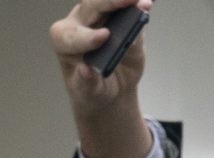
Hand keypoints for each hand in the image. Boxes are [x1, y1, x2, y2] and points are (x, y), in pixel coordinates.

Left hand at [51, 0, 155, 157]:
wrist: (109, 86)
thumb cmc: (91, 88)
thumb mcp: (87, 92)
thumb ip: (86, 82)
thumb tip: (86, 70)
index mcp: (64, 39)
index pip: (74, 34)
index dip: (88, 36)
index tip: (104, 37)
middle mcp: (80, 22)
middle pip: (93, 7)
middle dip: (110, 3)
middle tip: (129, 2)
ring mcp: (101, 18)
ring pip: (109, 3)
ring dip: (126, 1)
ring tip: (142, 2)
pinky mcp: (120, 20)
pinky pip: (129, 9)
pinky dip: (139, 6)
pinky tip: (148, 3)